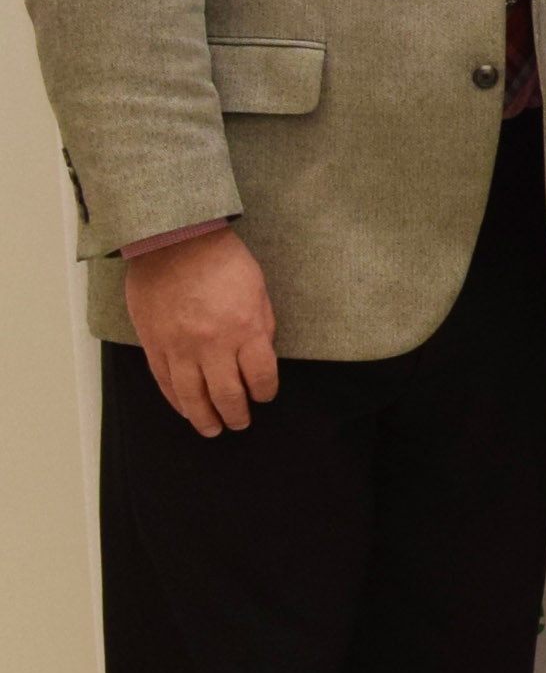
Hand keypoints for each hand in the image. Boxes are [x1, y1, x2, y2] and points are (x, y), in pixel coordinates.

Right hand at [124, 228, 278, 435]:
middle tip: (240, 424)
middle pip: (227, 394)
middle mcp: (212, 344)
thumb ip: (262, 326)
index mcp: (245, 329)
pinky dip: (176, 400)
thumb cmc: (221, 260)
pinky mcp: (154, 344)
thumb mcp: (259, 290)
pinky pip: (164, 381)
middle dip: (237, 414)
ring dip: (204, 418)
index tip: (265, 397)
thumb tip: (261, 357)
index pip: (261, 377)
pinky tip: (185, 410)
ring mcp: (179, 346)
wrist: (173, 241)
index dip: (265, 392)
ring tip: (213, 430)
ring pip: (191, 396)